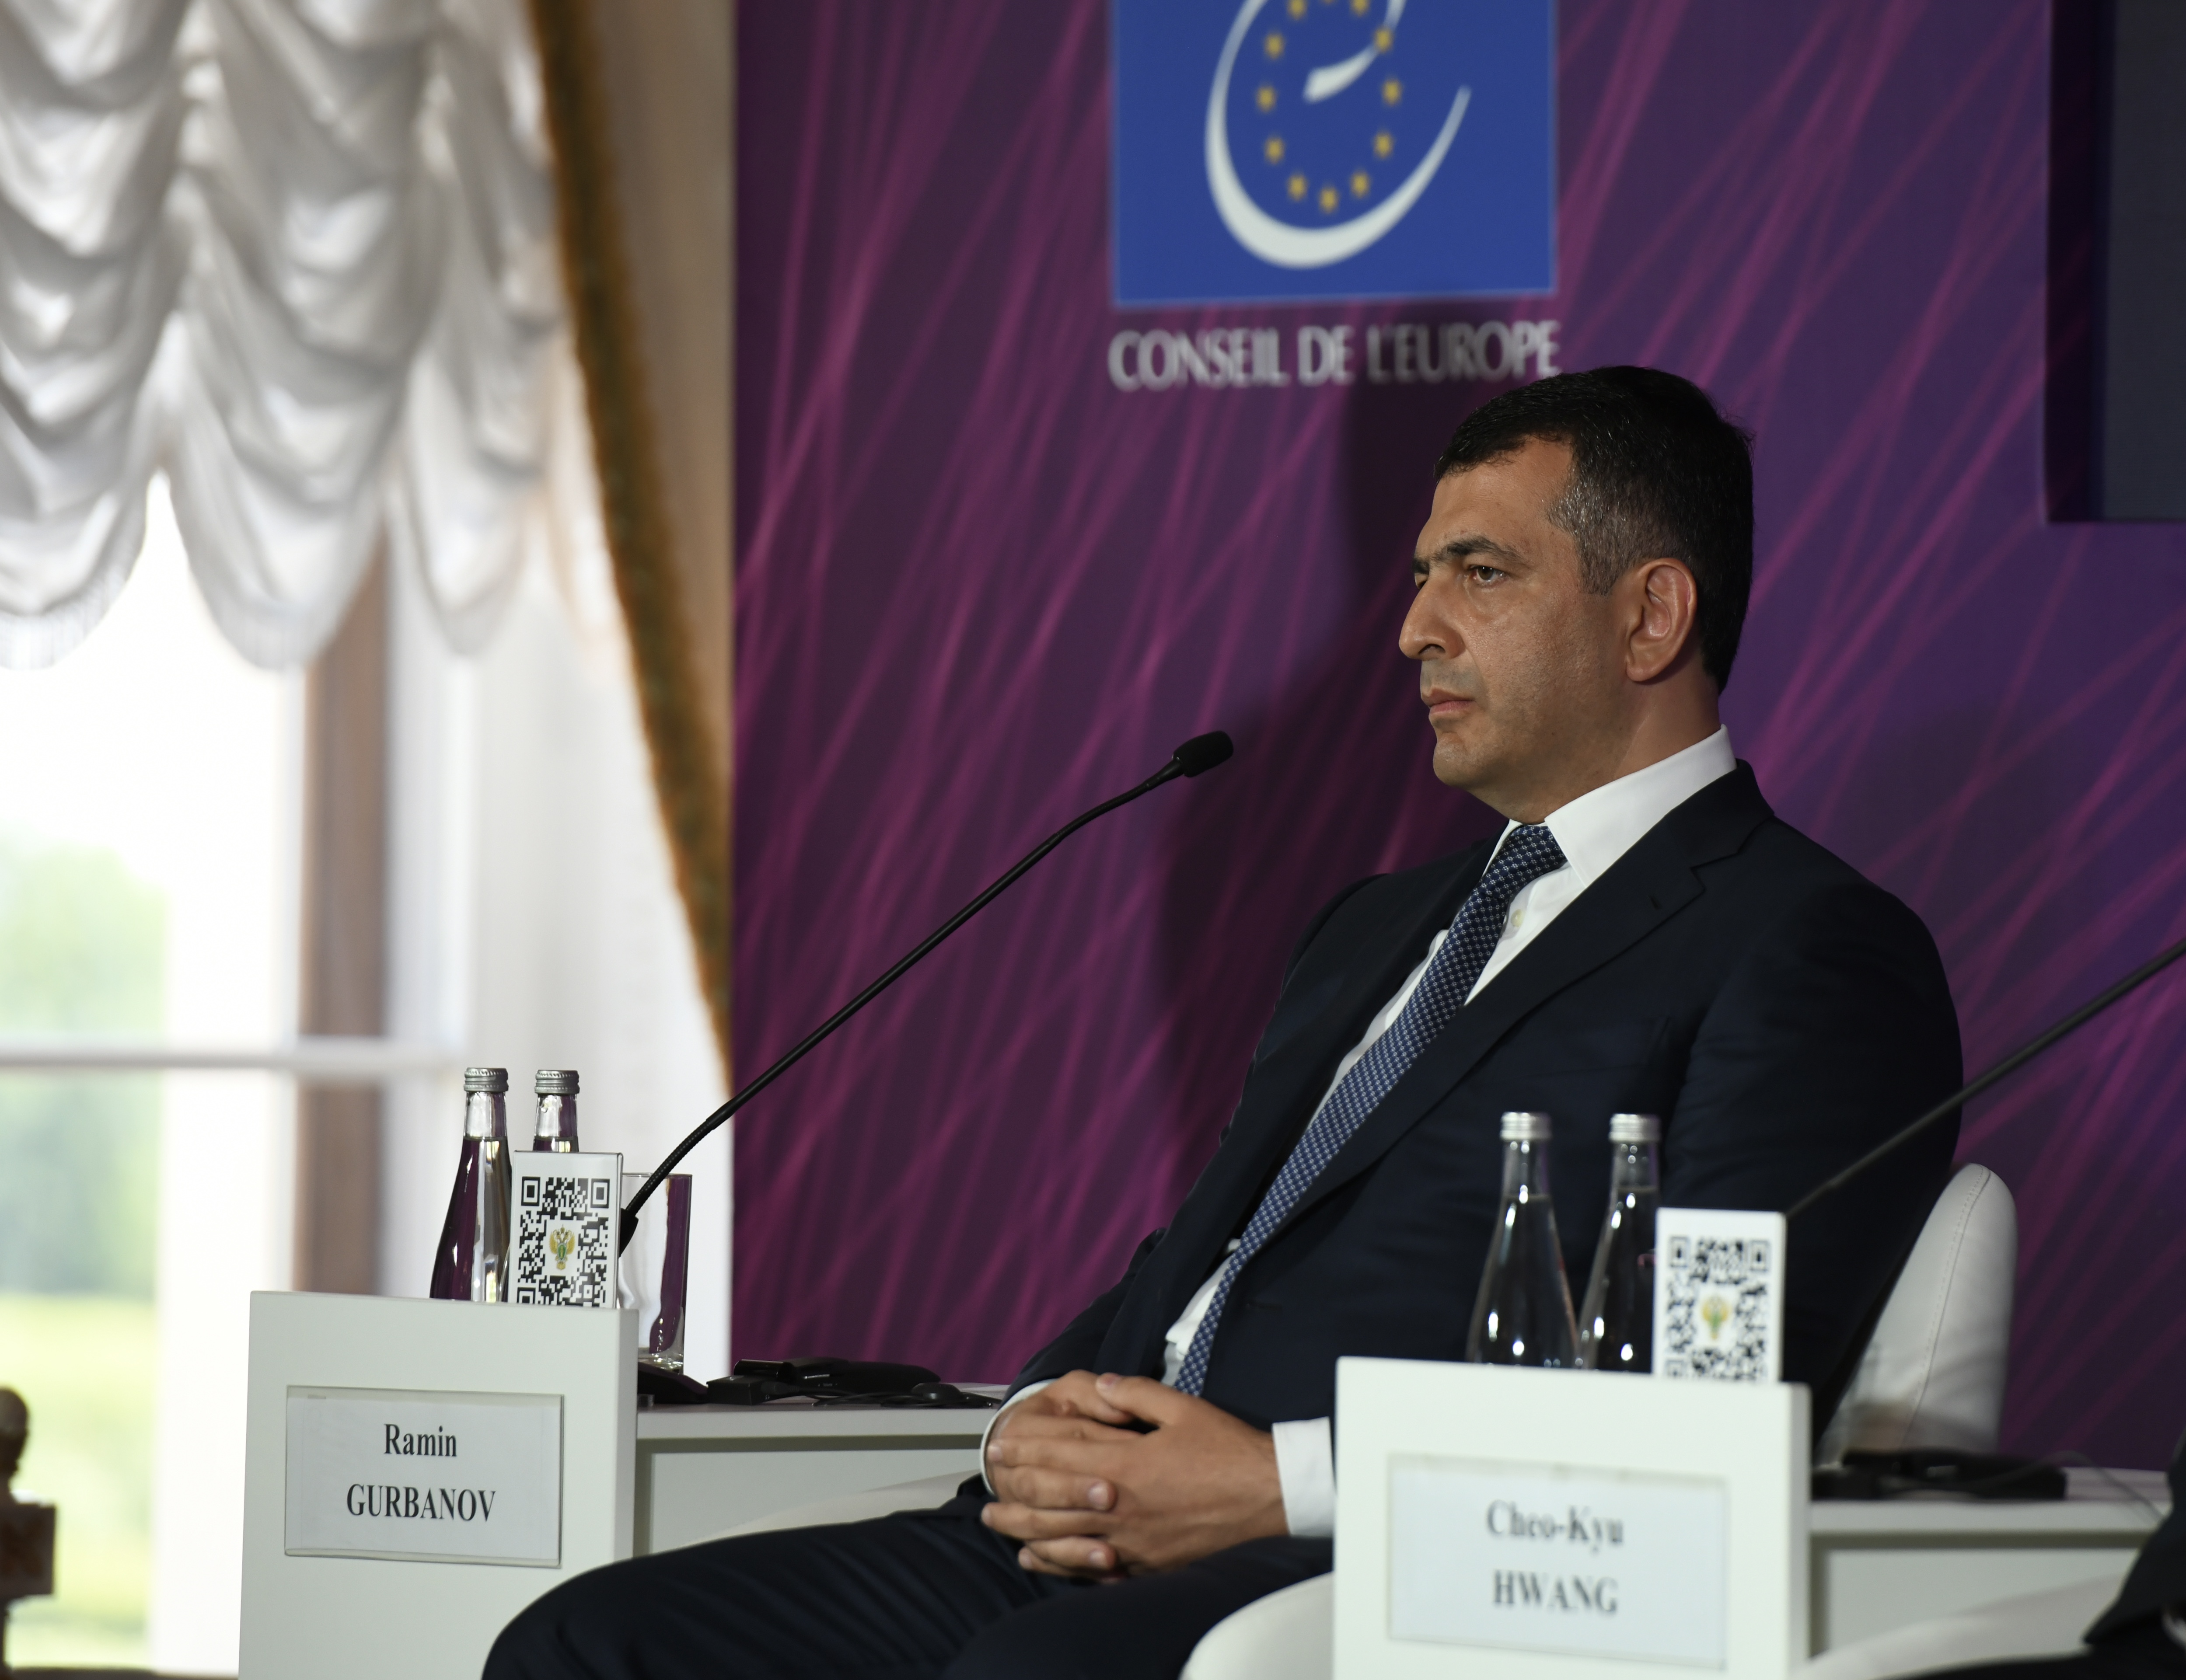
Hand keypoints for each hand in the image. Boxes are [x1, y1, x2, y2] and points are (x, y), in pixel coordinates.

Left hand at [983, 1373, 1285, 1577]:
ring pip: (1063, 1537)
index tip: (1003, 1444)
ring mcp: (1132, 1541)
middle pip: (1052, 1500)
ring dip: (1024, 1528)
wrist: (1270, 1499)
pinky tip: (1039, 1558)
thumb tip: (1107, 1385)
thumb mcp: (1184, 1409)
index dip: (1027, 1449)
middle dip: (1015, 1487)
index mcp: (1127, 1465)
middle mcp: (1122, 1507)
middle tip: (989, 1481)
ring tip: (998, 1521)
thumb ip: (1138, 1394)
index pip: (1061, 1456)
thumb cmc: (1230, 1454)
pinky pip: (1091, 1567)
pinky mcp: (1146, 1564)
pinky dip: (1058, 1562)